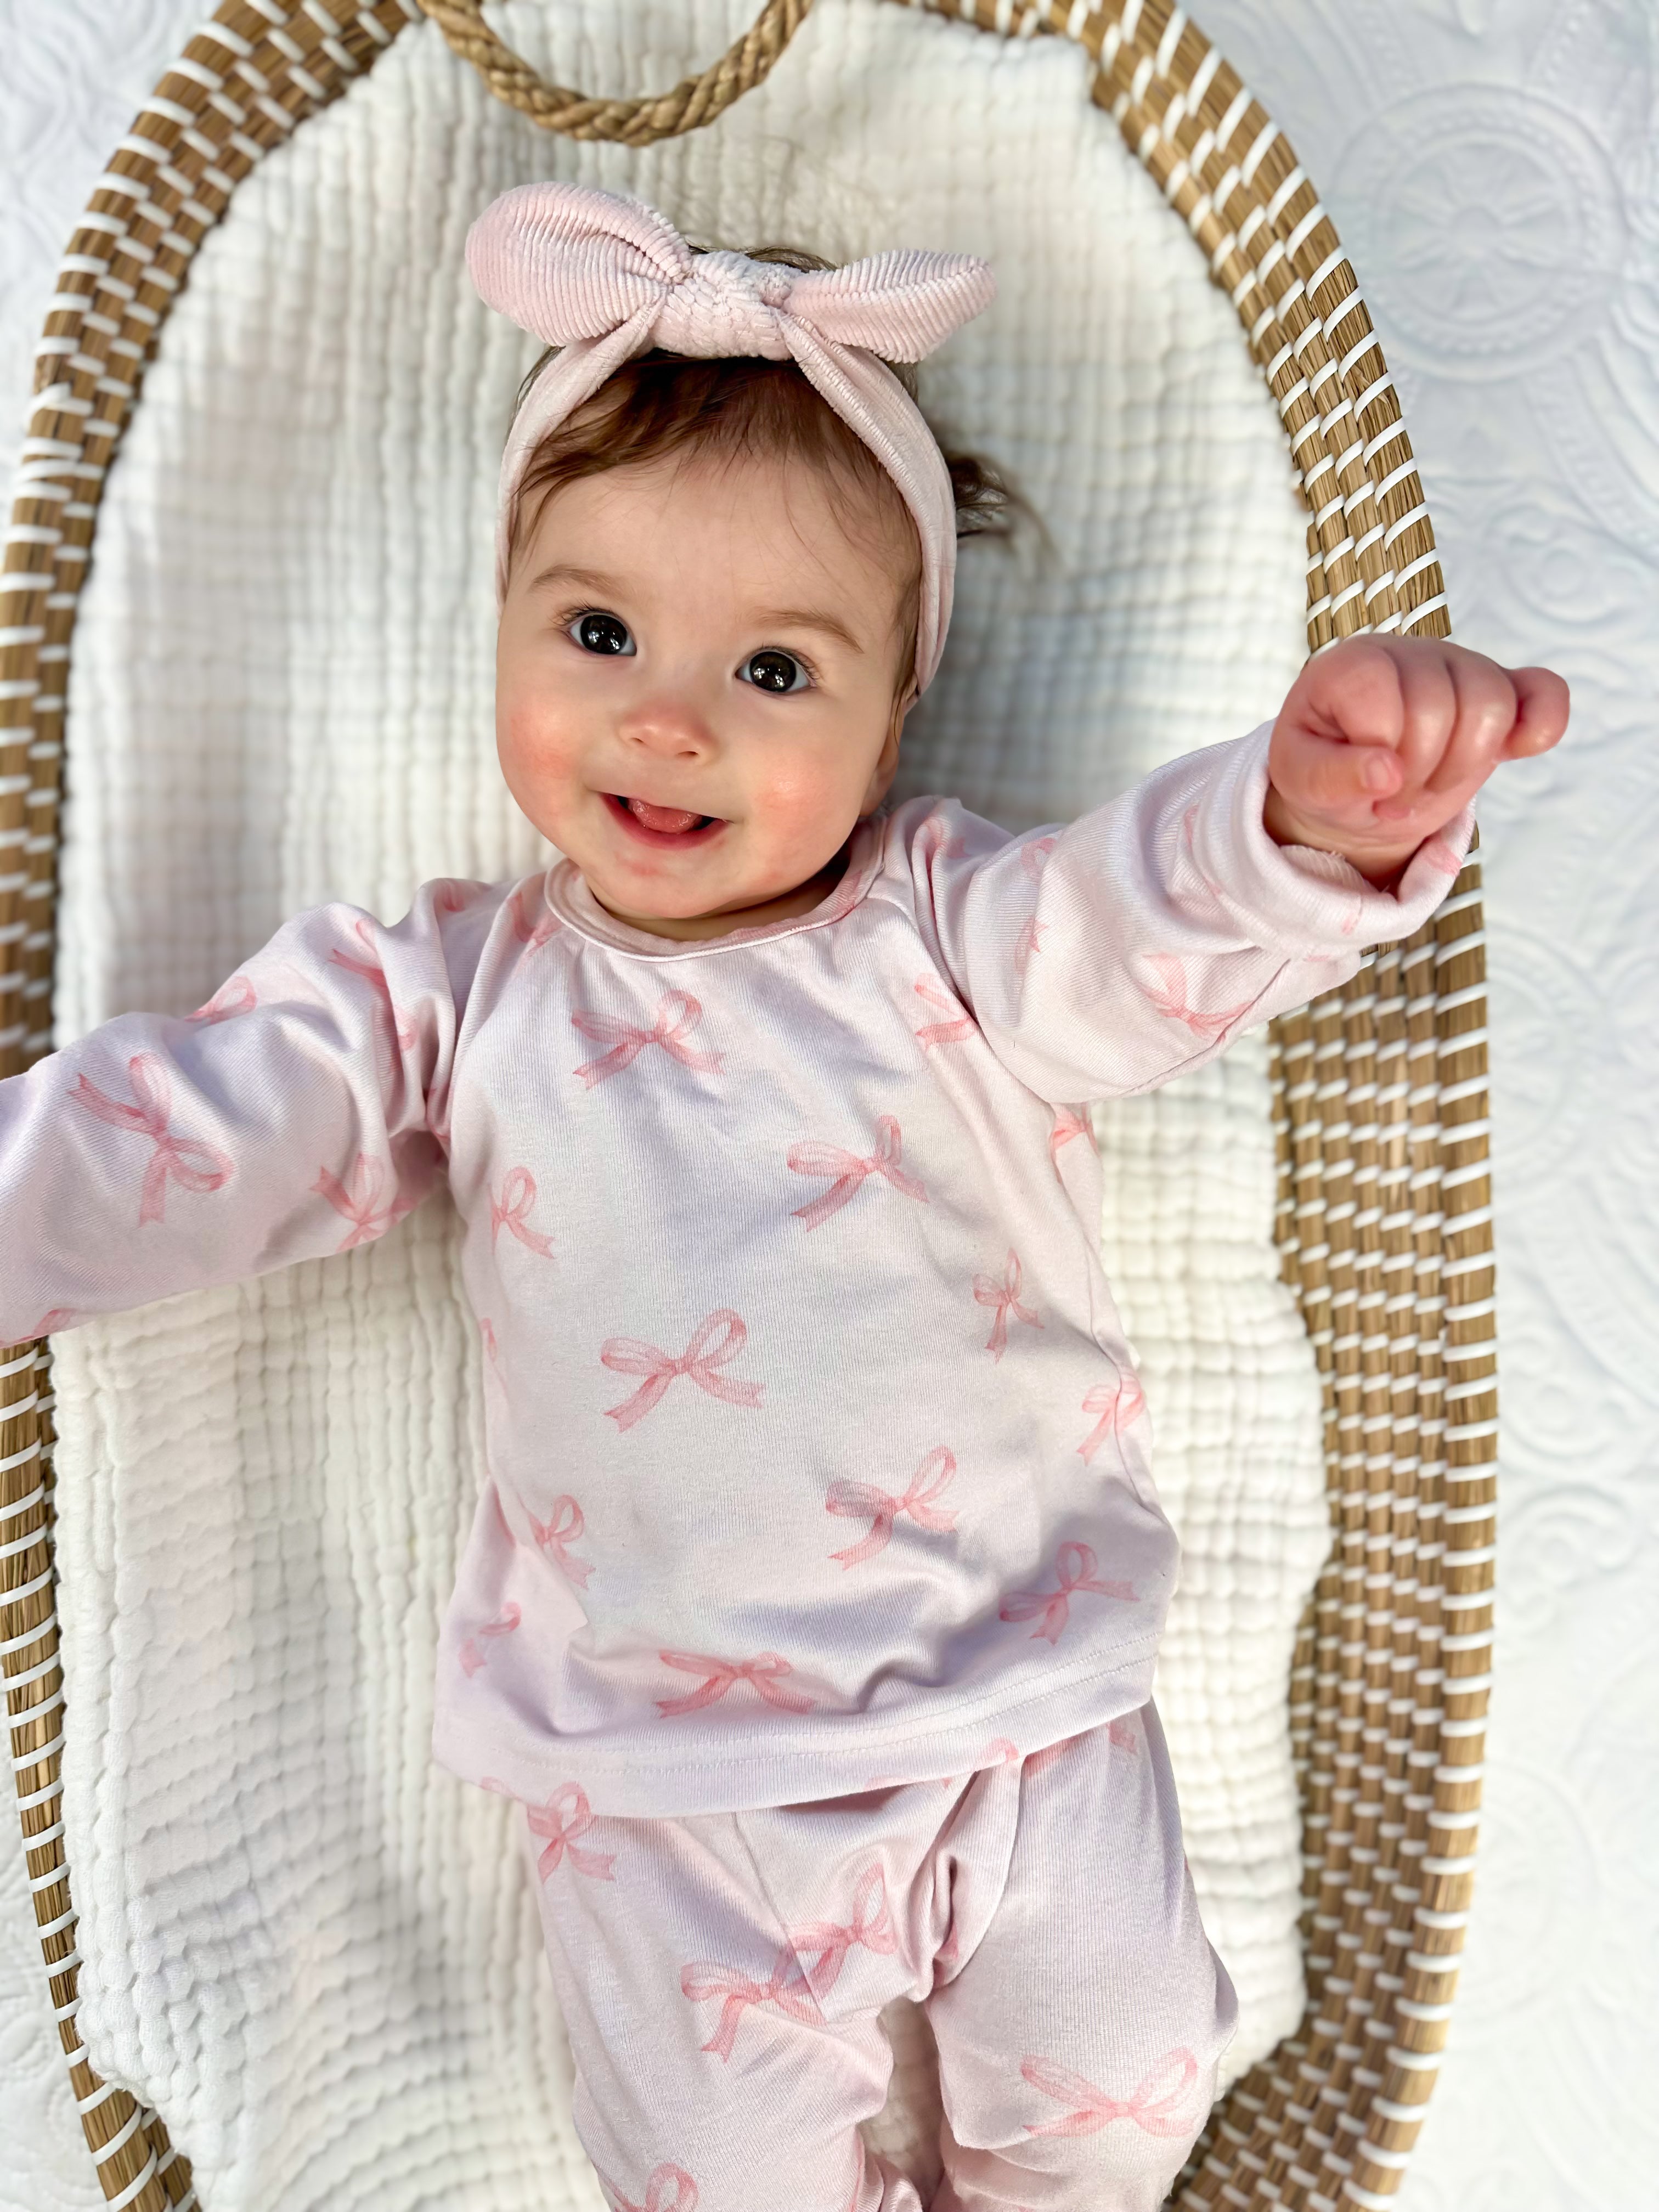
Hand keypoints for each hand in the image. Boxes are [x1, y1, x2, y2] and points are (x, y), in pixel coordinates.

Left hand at [1264, 635, 1568, 884]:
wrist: (1356, 779)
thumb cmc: (1323, 768)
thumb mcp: (1303, 781)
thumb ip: (1331, 776)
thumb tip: (1385, 772)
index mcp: (1352, 664)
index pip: (1382, 698)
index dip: (1380, 754)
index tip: (1367, 786)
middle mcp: (1409, 652)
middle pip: (1441, 706)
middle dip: (1420, 772)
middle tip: (1394, 798)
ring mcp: (1461, 666)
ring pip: (1494, 703)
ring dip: (1463, 764)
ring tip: (1429, 783)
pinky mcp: (1502, 691)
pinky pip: (1545, 694)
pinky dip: (1543, 726)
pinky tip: (1513, 750)